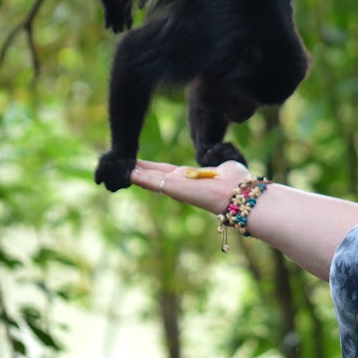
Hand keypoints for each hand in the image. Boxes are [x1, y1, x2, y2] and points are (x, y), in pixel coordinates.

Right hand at [130, 159, 249, 214]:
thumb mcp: (225, 168)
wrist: (237, 194)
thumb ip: (220, 166)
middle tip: (124, 164)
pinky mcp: (172, 187)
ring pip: (150, 179)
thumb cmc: (236, 182)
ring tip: (119, 167)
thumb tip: (225, 168)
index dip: (153, 168)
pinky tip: (125, 171)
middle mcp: (180, 183)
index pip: (167, 172)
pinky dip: (137, 176)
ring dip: (135, 173)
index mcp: (191, 178)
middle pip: (154, 175)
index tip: (141, 164)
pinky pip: (150, 180)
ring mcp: (175, 186)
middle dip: (140, 169)